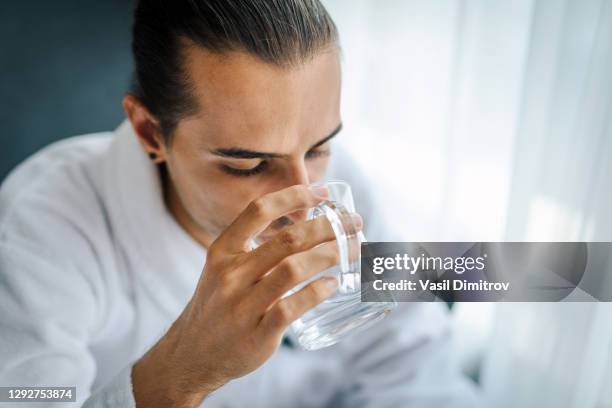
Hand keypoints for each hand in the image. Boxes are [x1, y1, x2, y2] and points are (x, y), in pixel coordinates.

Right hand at [132, 185, 361, 406]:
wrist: (193, 355)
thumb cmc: (219, 305)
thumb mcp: (223, 268)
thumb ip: (254, 247)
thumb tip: (306, 225)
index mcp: (222, 251)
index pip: (259, 210)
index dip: (293, 195)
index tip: (322, 191)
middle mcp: (231, 274)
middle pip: (287, 238)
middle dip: (328, 226)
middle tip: (354, 223)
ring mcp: (243, 305)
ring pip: (294, 269)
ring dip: (330, 255)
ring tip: (354, 250)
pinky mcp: (257, 334)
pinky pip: (292, 307)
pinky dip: (317, 292)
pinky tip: (332, 284)